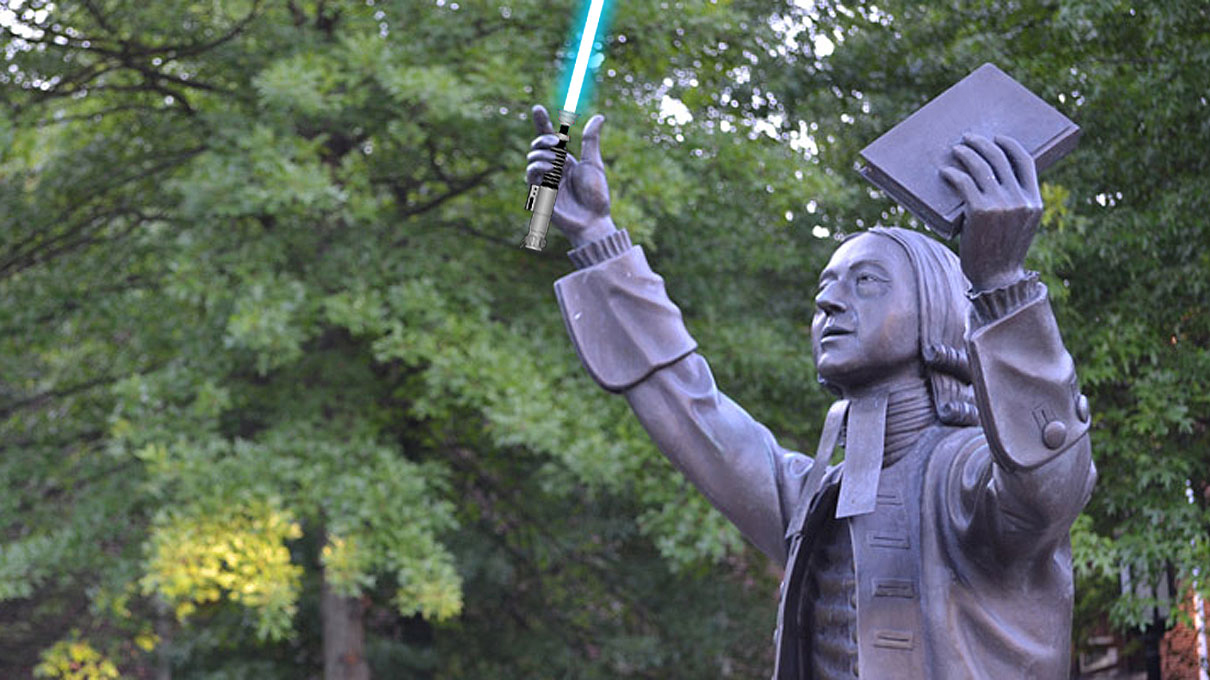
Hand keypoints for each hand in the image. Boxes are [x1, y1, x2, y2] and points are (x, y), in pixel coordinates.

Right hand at [526, 104, 616, 247]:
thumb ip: (591, 140)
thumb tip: (599, 116)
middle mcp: (552, 168)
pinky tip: (552, 170)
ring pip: (532, 157)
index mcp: (564, 161)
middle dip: (545, 139)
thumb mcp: (593, 162)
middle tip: (559, 142)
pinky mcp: (539, 193)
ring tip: (559, 164)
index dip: (542, 123)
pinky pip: (531, 174)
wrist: (593, 219)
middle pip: (538, 145)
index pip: (548, 138)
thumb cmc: (595, 195)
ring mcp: (545, 180)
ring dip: (545, 155)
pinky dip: (539, 166)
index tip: (537, 107)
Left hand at [941, 134, 1042, 291]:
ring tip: (955, 150)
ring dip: (966, 154)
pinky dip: (954, 174)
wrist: (996, 280)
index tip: (997, 137)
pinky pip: (965, 183)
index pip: (1025, 160)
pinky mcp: (980, 212)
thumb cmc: (1002, 252)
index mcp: (1034, 201)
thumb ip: (1014, 202)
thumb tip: (995, 177)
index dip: (1009, 145)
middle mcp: (1020, 200)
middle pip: (1000, 158)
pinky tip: (946, 172)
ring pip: (982, 167)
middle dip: (982, 144)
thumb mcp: (1019, 225)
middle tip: (967, 138)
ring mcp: (1001, 205)